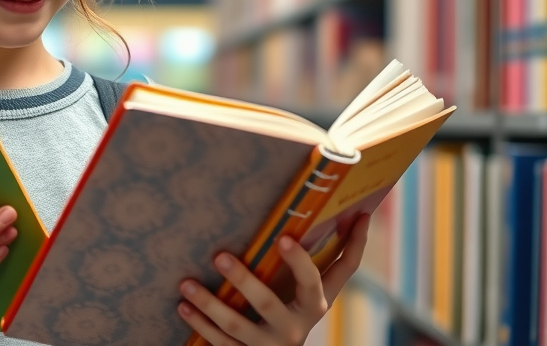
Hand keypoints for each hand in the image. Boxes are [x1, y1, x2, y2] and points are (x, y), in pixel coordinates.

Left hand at [177, 214, 369, 345]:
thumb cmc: (300, 310)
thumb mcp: (317, 292)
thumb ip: (337, 257)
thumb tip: (363, 213)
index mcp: (315, 306)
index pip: (319, 280)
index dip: (305, 259)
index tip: (283, 236)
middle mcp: (295, 328)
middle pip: (268, 303)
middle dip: (244, 280)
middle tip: (220, 256)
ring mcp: (269, 345)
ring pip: (236, 325)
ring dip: (209, 304)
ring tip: (186, 283)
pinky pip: (221, 343)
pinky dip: (200, 324)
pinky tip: (183, 306)